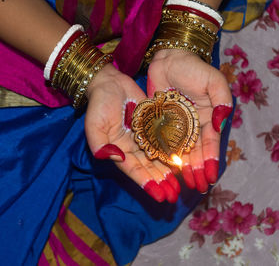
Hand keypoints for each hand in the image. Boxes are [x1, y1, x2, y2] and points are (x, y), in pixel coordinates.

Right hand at [85, 64, 180, 202]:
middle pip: (149, 168)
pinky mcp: (153, 126)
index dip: (147, 183)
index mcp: (118, 151)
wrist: (109, 82)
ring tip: (181, 186)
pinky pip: (164, 141)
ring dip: (168, 172)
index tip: (160, 196)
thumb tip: (115, 158)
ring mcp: (144, 137)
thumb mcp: (94, 124)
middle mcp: (132, 148)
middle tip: (175, 196)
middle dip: (161, 182)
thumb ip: (100, 144)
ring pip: (158, 158)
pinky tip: (184, 161)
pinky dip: (173, 151)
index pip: (134, 171)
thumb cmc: (99, 104)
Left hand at [147, 49, 232, 192]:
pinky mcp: (158, 123)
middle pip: (194, 153)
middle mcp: (192, 126)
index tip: (211, 178)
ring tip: (182, 185)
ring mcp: (175, 126)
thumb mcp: (214, 81)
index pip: (210, 144)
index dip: (210, 161)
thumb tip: (222, 124)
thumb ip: (222, 100)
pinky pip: (161, 142)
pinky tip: (165, 169)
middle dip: (197, 170)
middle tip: (196, 188)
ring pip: (179, 151)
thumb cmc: (193, 68)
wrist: (168, 58)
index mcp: (208, 119)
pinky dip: (164, 156)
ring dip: (182, 168)